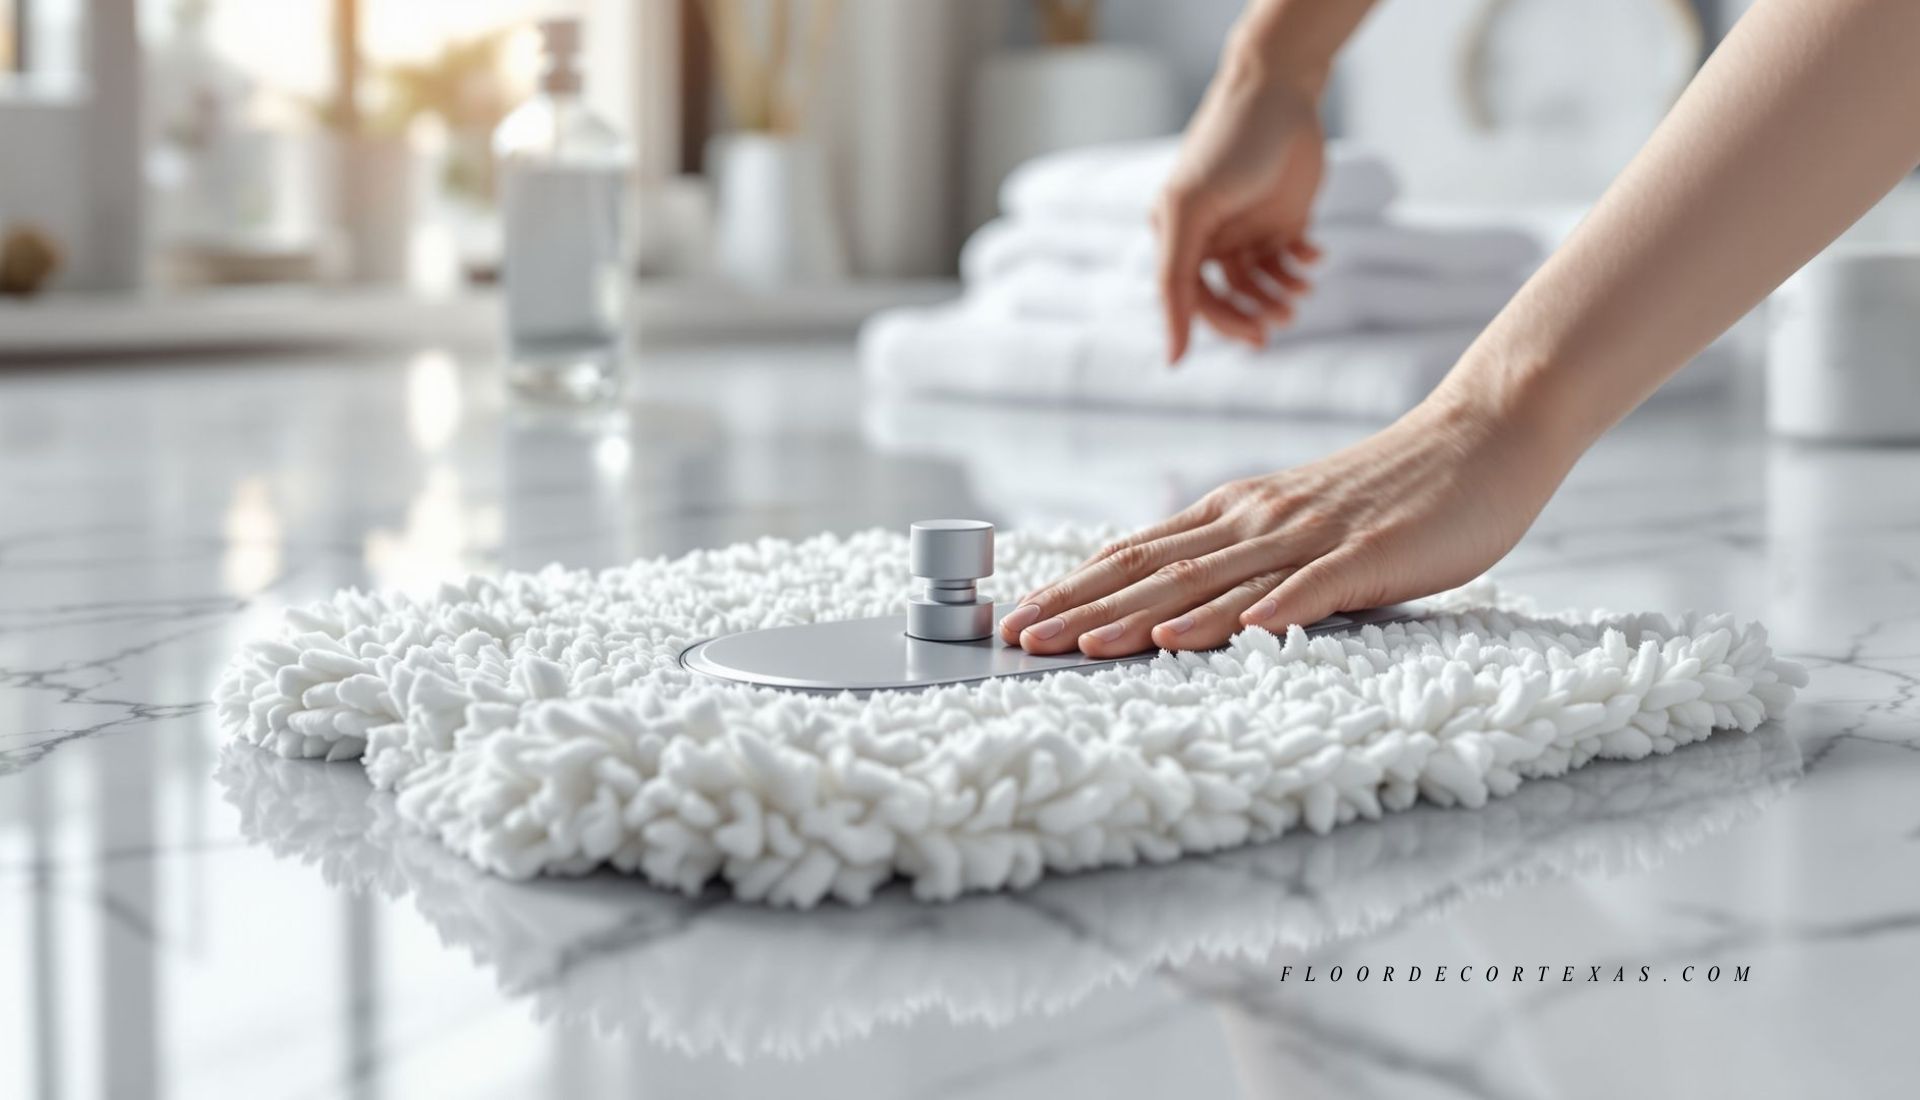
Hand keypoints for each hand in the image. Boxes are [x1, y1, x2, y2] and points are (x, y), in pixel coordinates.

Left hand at [997, 398, 1576, 656]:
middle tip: (1019, 640)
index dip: (1075, 587)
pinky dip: (1266, 613)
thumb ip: (1238, 554)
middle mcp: (1259, 519)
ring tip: (1087, 648)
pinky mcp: (1371, 554)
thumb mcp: (1294, 518)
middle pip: (1155, 572)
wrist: (1482, 436)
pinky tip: (1226, 635)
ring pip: (1214, 583)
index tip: (1017, 619)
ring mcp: (1313, 535)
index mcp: (1237, 511)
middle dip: (1082, 610)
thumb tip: (1169, 600)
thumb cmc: (1388, 489)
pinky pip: (1311, 588)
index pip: (1138, 553)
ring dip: (1145, 619)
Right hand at [1156, 61, 1326, 362]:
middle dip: (1253, 313)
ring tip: (1300, 293)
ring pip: (1259, 284)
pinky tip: (1314, 255)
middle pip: (1227, 297)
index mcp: (1178, 236)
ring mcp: (1247, 228)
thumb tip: (1172, 354)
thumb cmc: (1226, 146)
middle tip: (1279, 322)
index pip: (1193, 297)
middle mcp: (1210, 237)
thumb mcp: (1190, 209)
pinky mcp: (1282, 218)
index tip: (1252, 339)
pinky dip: (1303, 266)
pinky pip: (1289, 260)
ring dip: (1280, 295)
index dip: (1220, 322)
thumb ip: (1173, 279)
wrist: (1277, 92)